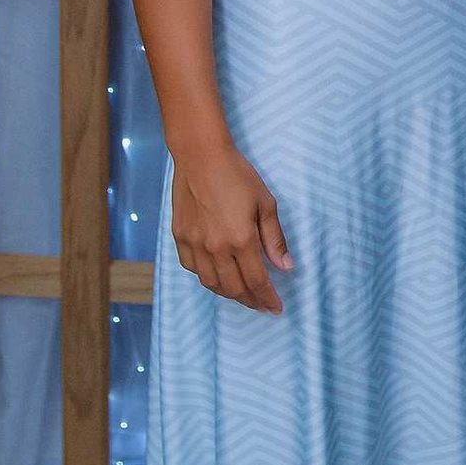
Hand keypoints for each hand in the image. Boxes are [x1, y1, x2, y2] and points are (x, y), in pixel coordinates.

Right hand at [170, 139, 293, 311]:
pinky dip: (207, 277)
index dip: (268, 298)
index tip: (276, 308)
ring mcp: (195, 243)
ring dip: (228, 293)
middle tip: (261, 304)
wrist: (200, 156)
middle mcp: (216, 247)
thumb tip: (285, 266)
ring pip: (211, 283)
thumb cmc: (237, 175)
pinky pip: (193, 268)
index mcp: (241, 239)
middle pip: (234, 288)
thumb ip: (275, 238)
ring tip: (242, 293)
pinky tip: (217, 275)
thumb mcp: (265, 203)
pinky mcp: (180, 237)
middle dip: (250, 300)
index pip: (257, 281)